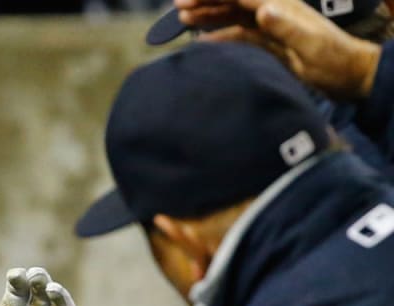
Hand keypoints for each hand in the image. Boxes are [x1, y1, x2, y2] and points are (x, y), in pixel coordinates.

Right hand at [176, 0, 380, 98]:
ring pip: (232, 17)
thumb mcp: (311, 44)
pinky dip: (219, 38)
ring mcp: (269, 28)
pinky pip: (237, 36)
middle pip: (233, 1)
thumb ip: (286, 27)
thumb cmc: (334, 59)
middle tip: (177, 6)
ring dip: (209, 16)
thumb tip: (263, 10)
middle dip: (205, 1)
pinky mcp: (268, 44)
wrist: (349, 77)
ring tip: (183, 19)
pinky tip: (202, 43)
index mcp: (281, 6)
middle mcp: (272, 12)